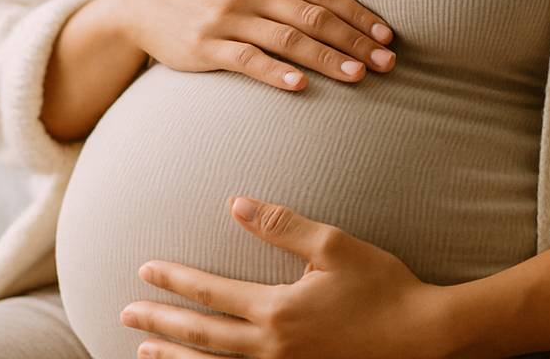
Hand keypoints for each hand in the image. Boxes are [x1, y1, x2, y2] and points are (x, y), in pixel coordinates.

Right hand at [114, 0, 397, 90]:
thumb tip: (344, 13)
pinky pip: (246, 60)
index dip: (358, 14)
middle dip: (354, 40)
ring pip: (287, 39)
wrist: (146, 3)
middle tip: (386, 62)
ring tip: (358, 76)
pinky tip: (300, 86)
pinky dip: (275, 72)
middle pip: (313, 16)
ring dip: (326, 58)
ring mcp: (226, 17)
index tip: (386, 36)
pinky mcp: (205, 46)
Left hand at [121, 196, 449, 358]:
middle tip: (126, 313)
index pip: (211, 293)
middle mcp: (271, 348)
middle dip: (161, 322)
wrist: (423, 337)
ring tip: (144, 351)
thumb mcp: (334, 246)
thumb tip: (235, 204)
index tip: (145, 269)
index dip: (176, 280)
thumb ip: (280, 225)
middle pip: (201, 337)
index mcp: (277, 311)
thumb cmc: (382, 287)